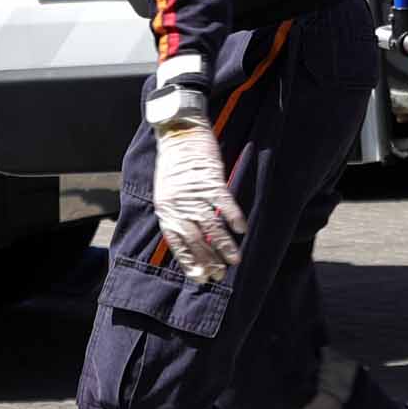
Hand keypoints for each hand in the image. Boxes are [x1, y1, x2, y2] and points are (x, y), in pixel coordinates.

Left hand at [149, 108, 242, 282]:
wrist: (178, 130)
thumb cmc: (174, 161)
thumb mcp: (168, 190)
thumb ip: (177, 212)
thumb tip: (191, 234)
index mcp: (165, 209)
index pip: (177, 243)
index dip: (189, 261)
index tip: (200, 277)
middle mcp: (177, 205)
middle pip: (195, 240)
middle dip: (209, 260)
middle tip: (220, 276)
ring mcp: (194, 193)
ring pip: (211, 227)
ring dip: (224, 246)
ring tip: (235, 260)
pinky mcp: (210, 179)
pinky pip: (224, 204)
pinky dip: (234, 217)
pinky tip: (242, 230)